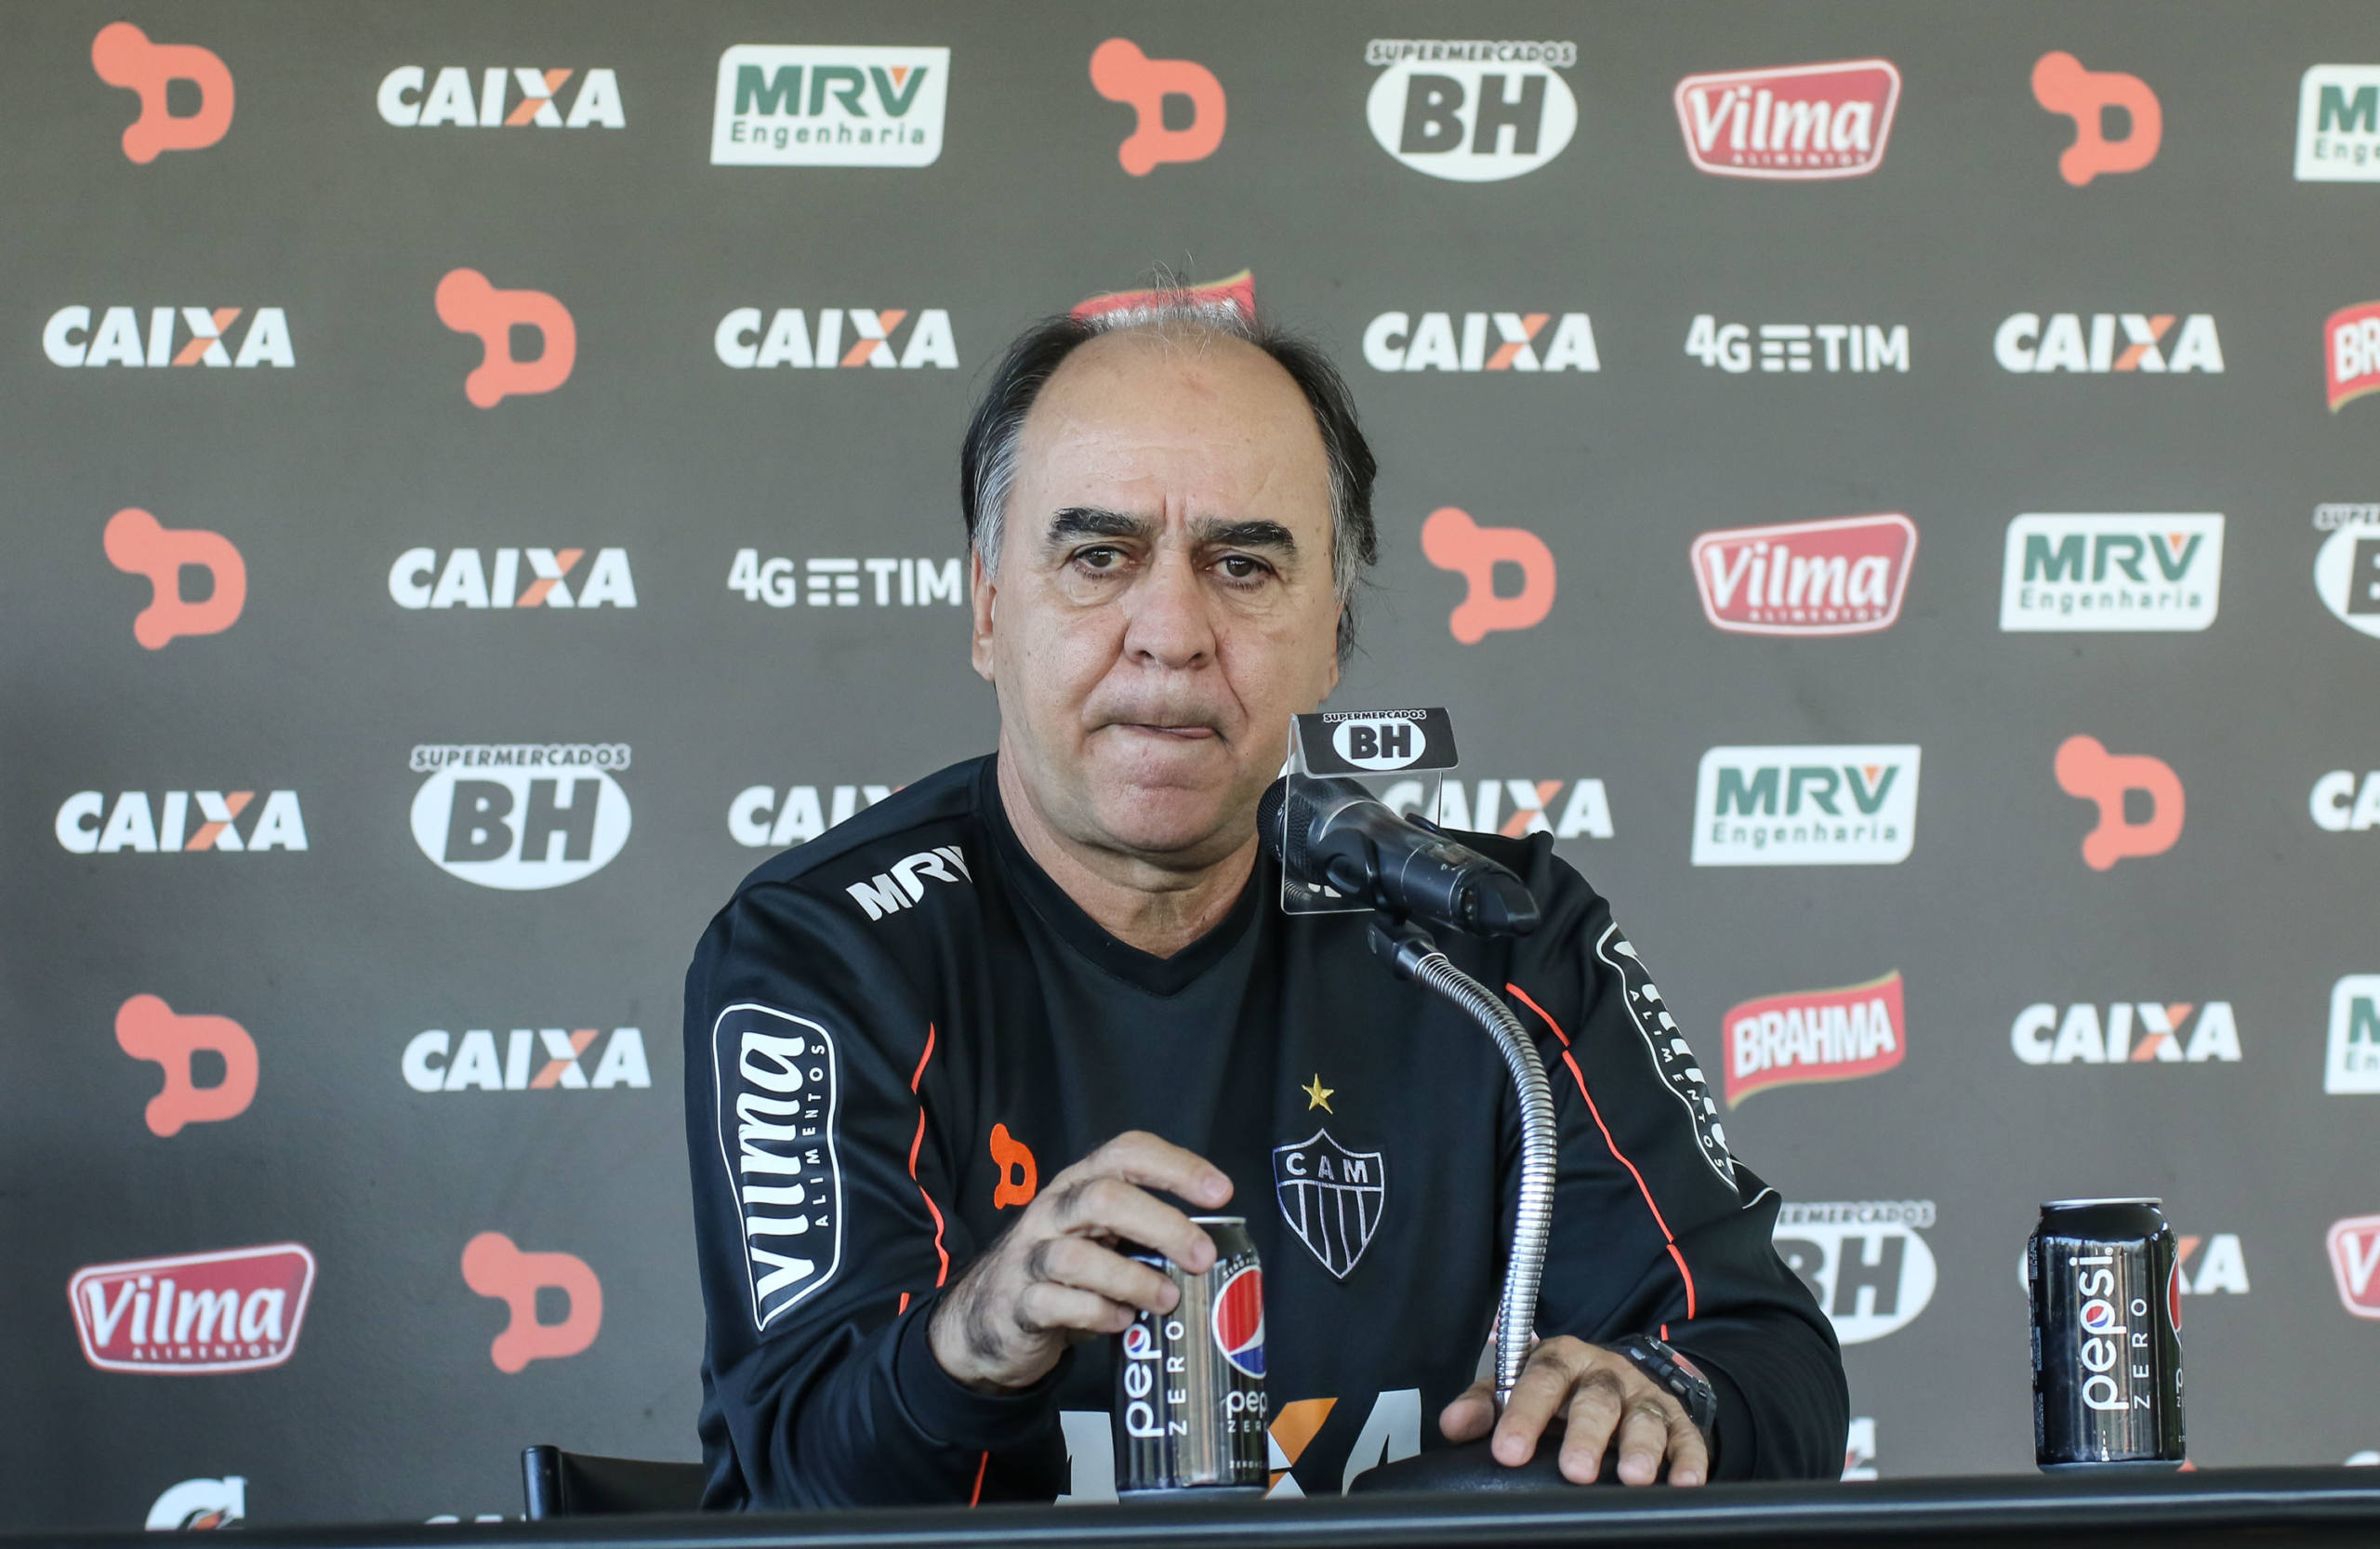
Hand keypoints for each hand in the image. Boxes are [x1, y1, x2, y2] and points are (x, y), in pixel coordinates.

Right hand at [928, 1130, 1231, 1391]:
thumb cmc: (1064, 1272)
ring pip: (1078, 1256)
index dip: (1176, 1166)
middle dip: (1162, 1224)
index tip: (1221, 1192)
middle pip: (1104, 1198)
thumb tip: (1211, 1252)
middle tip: (1202, 1258)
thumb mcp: (1102, 1239)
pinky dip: (1096, 1314)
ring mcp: (1030, 1256)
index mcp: (1080, 1185)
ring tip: (1167, 1299)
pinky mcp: (1019, 1303)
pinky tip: (1121, 1321)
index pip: (1127, 1153)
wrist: (989, 1317)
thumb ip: (1144, 1236)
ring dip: (1133, 1279)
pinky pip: (1056, 1304)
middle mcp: (1053, 1211)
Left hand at [1439, 1335, 1709, 1486]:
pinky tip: (1683, 1483)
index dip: (1524, 1414)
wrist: (1617, 1376)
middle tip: (1574, 1470)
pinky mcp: (1677, 1420)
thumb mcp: (1517, 1386)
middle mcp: (1604, 1374)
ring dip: (1640, 1448)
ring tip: (1633, 1478)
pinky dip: (1688, 1460)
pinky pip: (1687, 1437)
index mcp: (1560, 1360)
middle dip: (1585, 1435)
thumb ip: (1484, 1405)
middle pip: (1596, 1399)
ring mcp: (1643, 1396)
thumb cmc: (1558, 1389)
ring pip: (1643, 1418)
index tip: (1507, 1451)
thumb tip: (1453, 1426)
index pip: (1540, 1379)